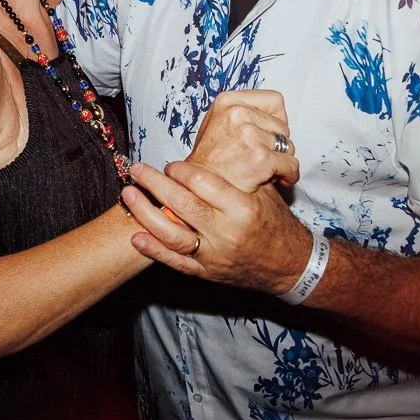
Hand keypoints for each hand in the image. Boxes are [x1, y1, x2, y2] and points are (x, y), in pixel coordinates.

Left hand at [123, 161, 313, 294]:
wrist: (291, 266)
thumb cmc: (276, 223)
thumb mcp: (265, 193)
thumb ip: (237, 174)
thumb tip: (209, 146)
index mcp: (244, 208)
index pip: (204, 183)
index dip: (182, 170)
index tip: (171, 163)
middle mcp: (227, 233)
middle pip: (183, 205)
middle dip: (156, 184)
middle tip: (137, 169)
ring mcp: (215, 255)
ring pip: (173, 235)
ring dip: (146, 213)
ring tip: (128, 194)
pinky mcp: (208, 272)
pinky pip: (177, 263)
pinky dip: (155, 251)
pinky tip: (136, 237)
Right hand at [186, 89, 299, 191]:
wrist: (199, 187)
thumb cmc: (209, 159)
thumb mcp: (217, 123)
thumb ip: (243, 114)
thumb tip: (276, 115)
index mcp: (227, 101)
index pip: (274, 100)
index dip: (275, 119)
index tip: (267, 133)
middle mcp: (237, 113)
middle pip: (282, 125)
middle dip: (277, 143)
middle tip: (262, 156)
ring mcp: (249, 135)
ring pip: (288, 146)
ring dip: (281, 160)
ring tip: (266, 168)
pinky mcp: (260, 157)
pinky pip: (291, 165)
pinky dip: (289, 175)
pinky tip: (280, 180)